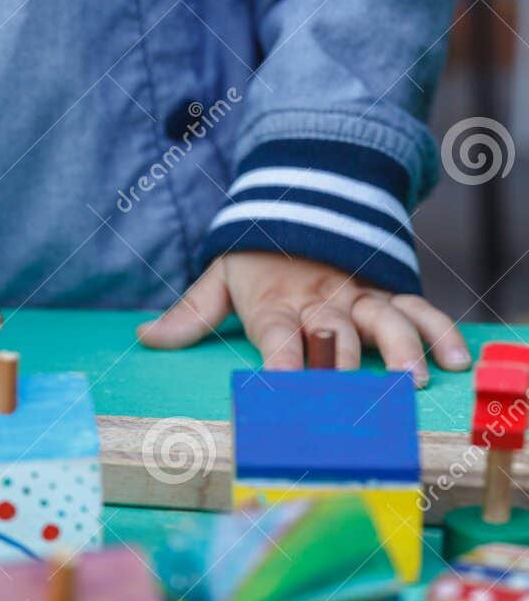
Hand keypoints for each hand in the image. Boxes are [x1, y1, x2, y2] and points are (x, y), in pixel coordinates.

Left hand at [137, 251, 470, 386]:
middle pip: (335, 332)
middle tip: (357, 394)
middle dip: (347, 363)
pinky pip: (417, 310)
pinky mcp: (385, 293)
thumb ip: (189, 315)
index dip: (284, 362)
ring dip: (399, 349)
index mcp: (274, 304)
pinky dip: (439, 331)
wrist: (298, 205)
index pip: (278, 337)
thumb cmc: (256, 257)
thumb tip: (145, 337)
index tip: (288, 390)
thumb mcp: (219, 278)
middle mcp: (320, 302)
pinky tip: (454, 358)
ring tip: (411, 380)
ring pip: (384, 320)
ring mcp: (357, 298)